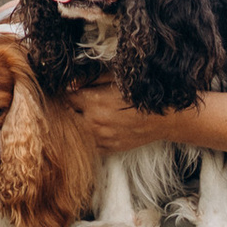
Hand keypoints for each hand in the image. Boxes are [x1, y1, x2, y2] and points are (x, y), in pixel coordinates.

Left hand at [70, 83, 197, 156]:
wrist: (164, 118)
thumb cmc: (140, 93)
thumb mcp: (116, 77)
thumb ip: (91, 79)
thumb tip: (70, 82)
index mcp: (94, 101)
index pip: (65, 97)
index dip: (63, 92)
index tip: (64, 90)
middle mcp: (94, 122)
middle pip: (66, 116)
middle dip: (66, 109)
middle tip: (69, 103)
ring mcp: (100, 138)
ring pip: (75, 133)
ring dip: (75, 125)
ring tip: (79, 116)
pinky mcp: (108, 149)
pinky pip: (88, 146)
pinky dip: (86, 138)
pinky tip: (91, 129)